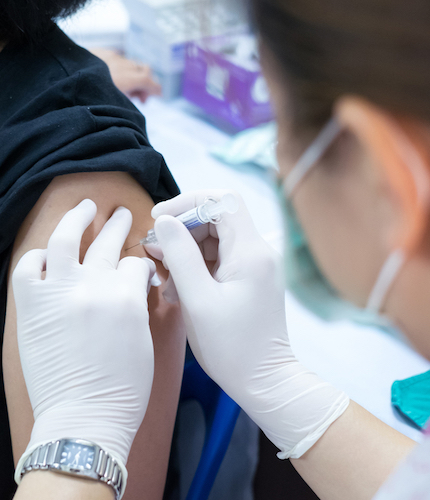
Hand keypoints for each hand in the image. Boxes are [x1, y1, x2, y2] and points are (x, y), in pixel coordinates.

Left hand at [13, 200, 155, 479]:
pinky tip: (46, 252)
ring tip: (86, 206)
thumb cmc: (124, 386)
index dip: (143, 264)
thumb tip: (135, 283)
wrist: (84, 417)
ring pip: (65, 239)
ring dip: (77, 218)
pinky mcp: (32, 306)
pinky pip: (28, 267)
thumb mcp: (145, 338)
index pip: (136, 263)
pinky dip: (37, 255)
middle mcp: (92, 285)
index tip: (143, 269)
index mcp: (126, 295)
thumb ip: (138, 302)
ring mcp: (58, 292)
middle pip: (107, 243)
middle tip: (121, 214)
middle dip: (118, 225)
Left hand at [90, 48, 161, 102]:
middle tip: (139, 97)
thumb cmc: (90, 94)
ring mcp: (111, 56)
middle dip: (146, 82)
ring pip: (131, 63)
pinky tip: (111, 77)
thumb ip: (128, 104)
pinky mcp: (100, 51)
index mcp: (127, 79)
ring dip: (134, 75)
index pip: (150, 81)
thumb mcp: (114, 104)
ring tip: (125, 88)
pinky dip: (121, 67)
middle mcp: (122, 65)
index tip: (158, 96)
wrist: (65, 74)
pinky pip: (117, 58)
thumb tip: (138, 108)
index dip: (156, 89)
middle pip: (144, 69)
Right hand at [149, 191, 348, 457]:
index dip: (189, 202)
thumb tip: (166, 222)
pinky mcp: (250, 280)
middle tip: (155, 252)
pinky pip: (220, 260)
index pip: (223, 200)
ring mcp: (255, 266)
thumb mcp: (198, 300)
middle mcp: (258, 252)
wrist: (264, 380)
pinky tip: (178, 290)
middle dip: (183, 230)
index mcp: (250, 251)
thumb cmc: (231, 347)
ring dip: (186, 252)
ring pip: (215, 240)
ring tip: (165, 278)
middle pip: (217, 219)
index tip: (160, 219)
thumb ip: (180, 256)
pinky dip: (197, 268)